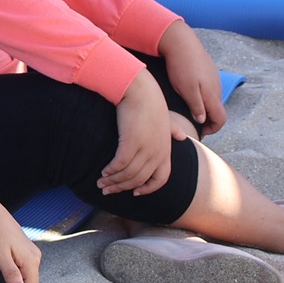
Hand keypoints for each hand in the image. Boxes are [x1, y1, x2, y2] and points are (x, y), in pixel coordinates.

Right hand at [98, 71, 174, 196]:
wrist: (140, 89)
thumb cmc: (151, 101)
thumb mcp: (167, 118)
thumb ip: (174, 130)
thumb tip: (182, 137)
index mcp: (166, 149)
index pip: (161, 179)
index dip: (148, 189)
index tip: (135, 193)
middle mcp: (157, 152)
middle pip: (139, 180)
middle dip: (122, 188)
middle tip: (108, 191)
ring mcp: (145, 149)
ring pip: (128, 174)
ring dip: (113, 181)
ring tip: (101, 183)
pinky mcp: (130, 143)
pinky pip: (119, 164)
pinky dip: (110, 171)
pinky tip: (103, 172)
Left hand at [155, 22, 226, 134]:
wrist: (181, 42)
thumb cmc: (181, 66)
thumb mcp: (186, 90)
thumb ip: (196, 107)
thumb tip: (203, 121)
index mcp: (212, 94)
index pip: (221, 119)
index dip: (213, 129)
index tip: (200, 131)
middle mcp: (217, 87)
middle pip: (218, 110)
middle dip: (209, 120)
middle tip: (193, 122)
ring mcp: (214, 78)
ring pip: (214, 98)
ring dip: (206, 107)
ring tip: (190, 108)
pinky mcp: (209, 71)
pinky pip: (210, 88)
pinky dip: (204, 96)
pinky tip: (190, 93)